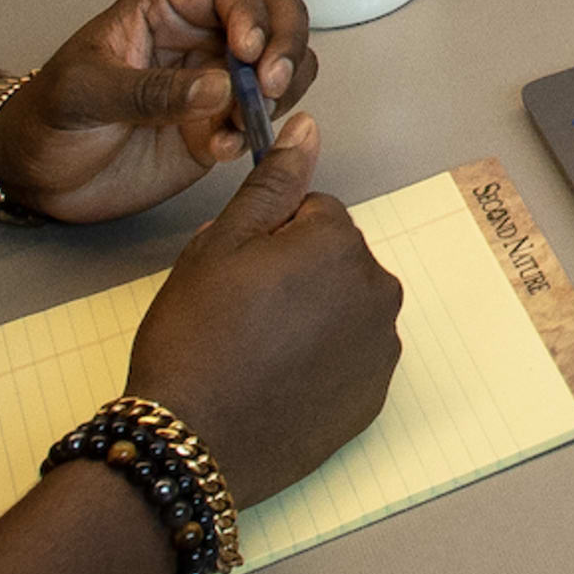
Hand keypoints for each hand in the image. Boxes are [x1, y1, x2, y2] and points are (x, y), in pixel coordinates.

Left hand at [0, 0, 321, 224]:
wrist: (33, 175)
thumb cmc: (46, 117)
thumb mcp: (86, 94)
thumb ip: (152, 90)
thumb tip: (221, 88)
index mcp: (165, 11)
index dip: (253, 17)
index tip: (249, 55)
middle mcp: (199, 41)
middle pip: (275, 22)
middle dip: (285, 49)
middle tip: (269, 87)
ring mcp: (213, 86)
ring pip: (280, 71)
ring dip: (280, 94)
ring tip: (246, 123)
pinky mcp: (216, 131)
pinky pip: (260, 124)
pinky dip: (257, 136)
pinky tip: (221, 151)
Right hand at [123, 114, 405, 506]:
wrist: (193, 443)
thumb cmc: (196, 340)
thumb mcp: (220, 245)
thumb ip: (274, 182)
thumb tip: (308, 129)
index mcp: (340, 244)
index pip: (312, 212)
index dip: (268, 238)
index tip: (239, 274)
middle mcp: (377, 291)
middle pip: (335, 259)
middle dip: (297, 274)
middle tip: (243, 314)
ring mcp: (381, 350)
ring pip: (344, 307)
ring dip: (313, 317)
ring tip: (258, 351)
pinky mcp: (375, 398)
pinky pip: (352, 357)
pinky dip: (324, 362)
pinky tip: (280, 383)